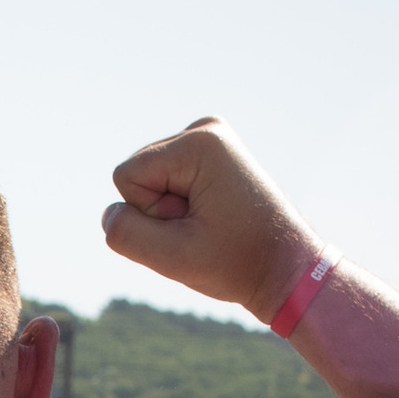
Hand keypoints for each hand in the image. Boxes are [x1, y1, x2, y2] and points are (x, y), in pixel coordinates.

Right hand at [101, 117, 316, 321]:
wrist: (287, 268)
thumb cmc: (238, 264)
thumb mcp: (172, 257)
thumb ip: (126, 234)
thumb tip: (110, 213)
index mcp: (199, 142)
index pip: (126, 177)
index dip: (149, 214)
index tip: (192, 227)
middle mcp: (205, 129)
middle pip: (137, 175)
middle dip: (160, 211)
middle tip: (204, 230)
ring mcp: (210, 140)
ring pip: (150, 181)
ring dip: (171, 212)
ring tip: (211, 225)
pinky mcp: (212, 156)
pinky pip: (167, 183)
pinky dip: (181, 207)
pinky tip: (213, 217)